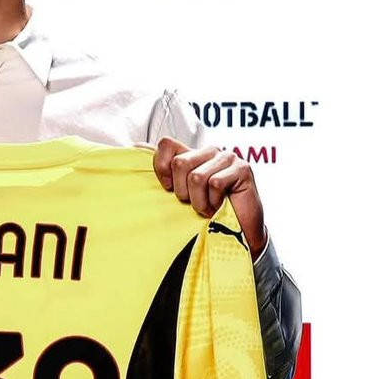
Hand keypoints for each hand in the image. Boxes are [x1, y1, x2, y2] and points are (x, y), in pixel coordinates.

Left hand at [153, 137, 266, 257]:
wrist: (237, 233)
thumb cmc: (206, 213)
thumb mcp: (178, 193)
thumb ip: (162, 170)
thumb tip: (135, 145)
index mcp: (192, 154)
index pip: (166, 144)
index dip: (162, 169)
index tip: (169, 188)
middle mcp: (209, 151)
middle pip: (179, 163)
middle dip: (182, 191)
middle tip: (194, 201)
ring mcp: (227, 157)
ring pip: (196, 176)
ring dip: (199, 201)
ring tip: (207, 207)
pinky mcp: (243, 168)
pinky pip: (215, 183)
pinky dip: (213, 202)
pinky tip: (219, 206)